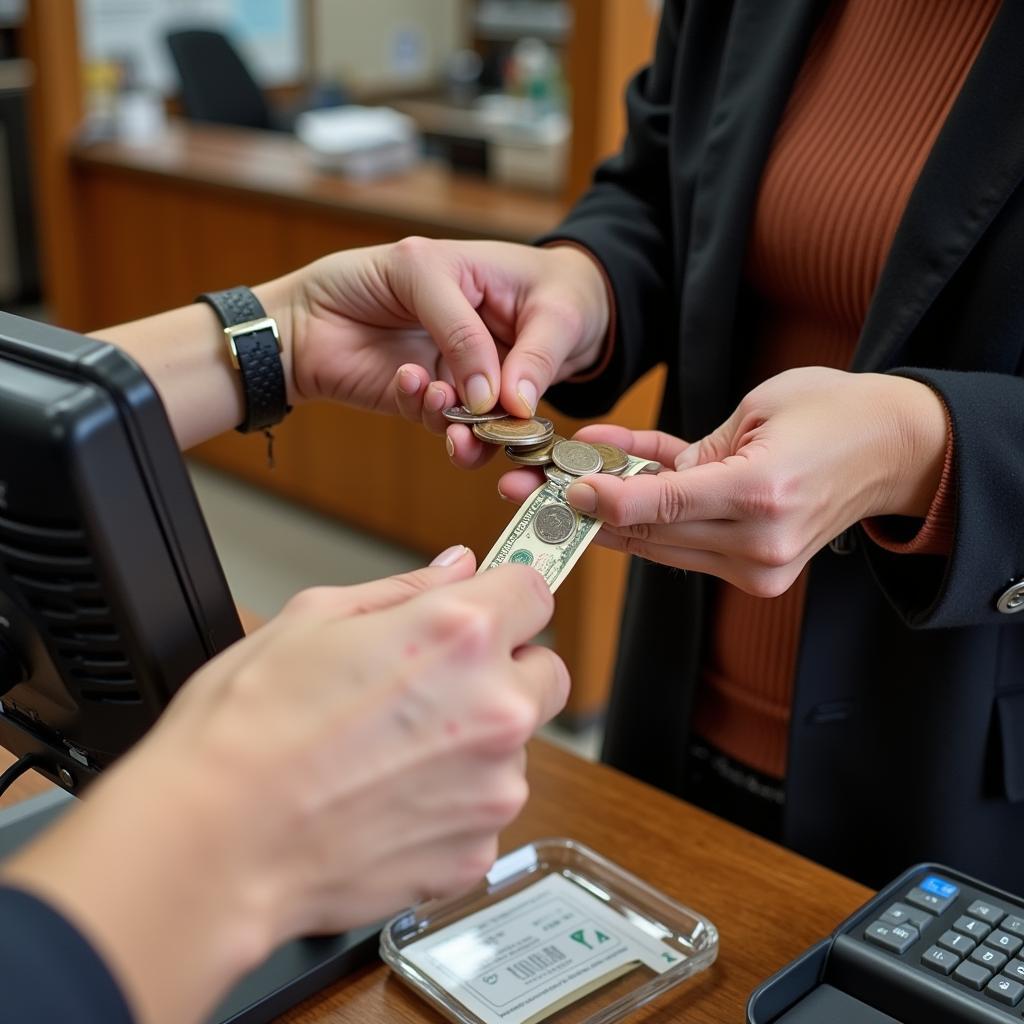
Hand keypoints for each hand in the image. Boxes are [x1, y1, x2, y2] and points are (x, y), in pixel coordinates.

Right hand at [1, 551, 566, 1023]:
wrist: (211, 843)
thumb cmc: (245, 729)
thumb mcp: (314, 617)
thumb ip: (405, 589)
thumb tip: (455, 567)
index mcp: (459, 634)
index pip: (535, 592)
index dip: (507, 599)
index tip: (490, 612)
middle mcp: (494, 708)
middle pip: (546, 673)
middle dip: (507, 671)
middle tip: (438, 686)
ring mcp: (492, 786)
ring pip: (516, 748)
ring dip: (476, 744)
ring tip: (393, 754)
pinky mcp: (476, 851)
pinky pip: (486, 812)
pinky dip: (453, 805)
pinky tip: (389, 801)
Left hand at [281, 238, 607, 464]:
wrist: (299, 318)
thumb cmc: (364, 276)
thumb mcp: (422, 269)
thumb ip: (462, 328)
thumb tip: (494, 395)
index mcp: (499, 303)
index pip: (542, 340)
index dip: (538, 370)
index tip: (520, 396)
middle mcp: (482, 343)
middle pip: (518, 389)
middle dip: (510, 413)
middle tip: (499, 422)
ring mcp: (453, 375)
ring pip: (484, 415)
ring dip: (473, 423)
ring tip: (451, 408)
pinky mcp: (424, 405)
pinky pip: (443, 420)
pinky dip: (433, 410)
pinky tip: (415, 384)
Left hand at [498, 368, 948, 596]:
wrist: (896, 451)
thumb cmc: (834, 412)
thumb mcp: (757, 409)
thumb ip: (689, 453)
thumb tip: (622, 479)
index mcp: (762, 494)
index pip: (662, 505)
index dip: (604, 499)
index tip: (562, 488)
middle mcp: (759, 541)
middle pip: (651, 532)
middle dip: (587, 513)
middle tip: (531, 492)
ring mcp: (759, 564)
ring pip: (661, 544)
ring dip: (609, 521)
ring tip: (555, 494)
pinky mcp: (757, 570)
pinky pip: (687, 542)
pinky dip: (652, 518)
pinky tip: (614, 487)